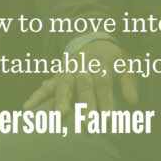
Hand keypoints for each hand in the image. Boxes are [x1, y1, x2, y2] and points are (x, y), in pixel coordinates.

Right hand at [23, 40, 137, 112]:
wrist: (93, 39)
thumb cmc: (112, 58)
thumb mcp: (126, 63)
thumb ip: (129, 82)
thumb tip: (134, 101)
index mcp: (102, 62)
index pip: (104, 82)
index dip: (106, 100)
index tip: (108, 118)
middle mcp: (83, 65)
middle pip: (84, 84)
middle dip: (86, 103)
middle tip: (88, 122)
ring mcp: (68, 69)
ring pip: (64, 83)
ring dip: (61, 98)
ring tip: (61, 114)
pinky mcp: (57, 75)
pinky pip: (45, 85)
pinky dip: (36, 96)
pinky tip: (27, 108)